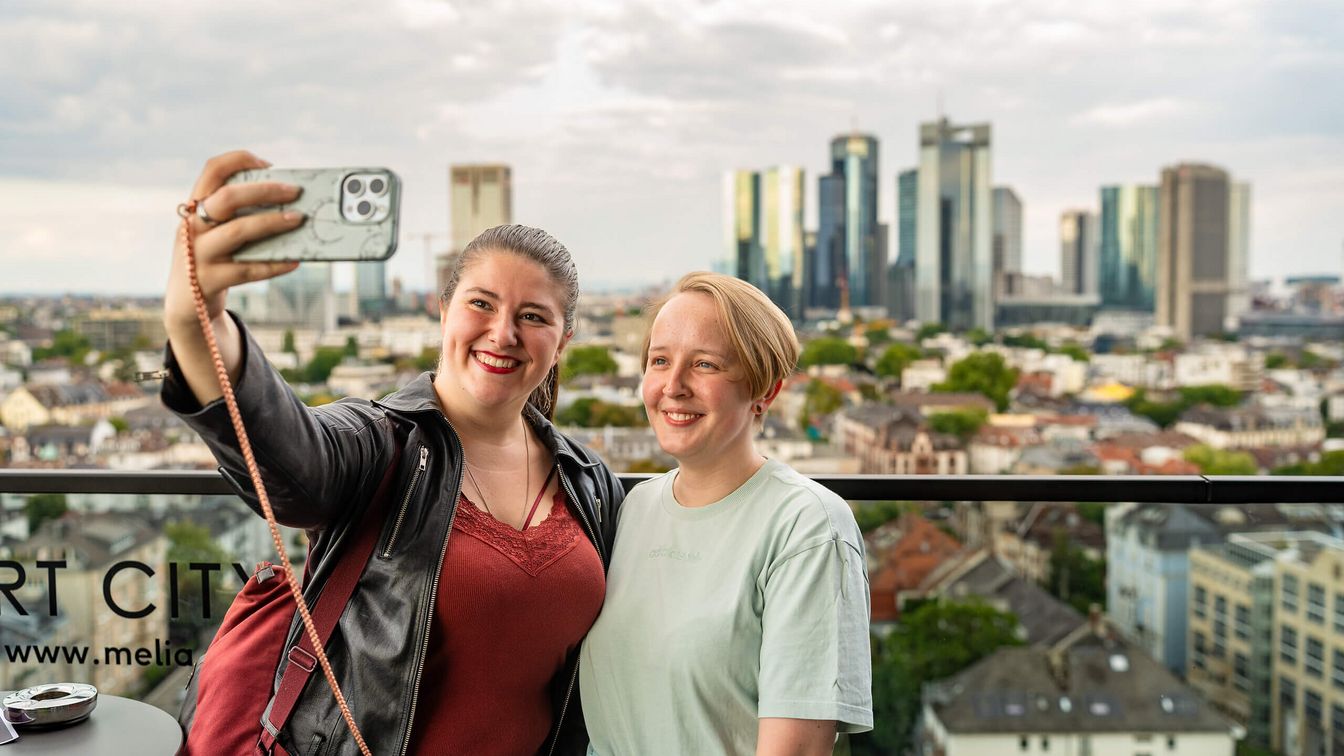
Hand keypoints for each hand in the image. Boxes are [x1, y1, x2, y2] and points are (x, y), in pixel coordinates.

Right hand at [163, 150, 305, 328]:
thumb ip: (241, 216)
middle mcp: (192, 226)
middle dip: (264, 191)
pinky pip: (246, 270)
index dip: (238, 160)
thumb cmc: (215, 259)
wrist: (186, 305)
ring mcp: (197, 254)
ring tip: (299, 219)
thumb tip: (289, 204)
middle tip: (295, 191)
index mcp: (196, 207)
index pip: (211, 171)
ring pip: (237, 232)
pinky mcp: (207, 281)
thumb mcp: (217, 233)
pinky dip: (273, 265)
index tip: (268, 164)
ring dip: (272, 223)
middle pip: (226, 198)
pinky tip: (295, 261)